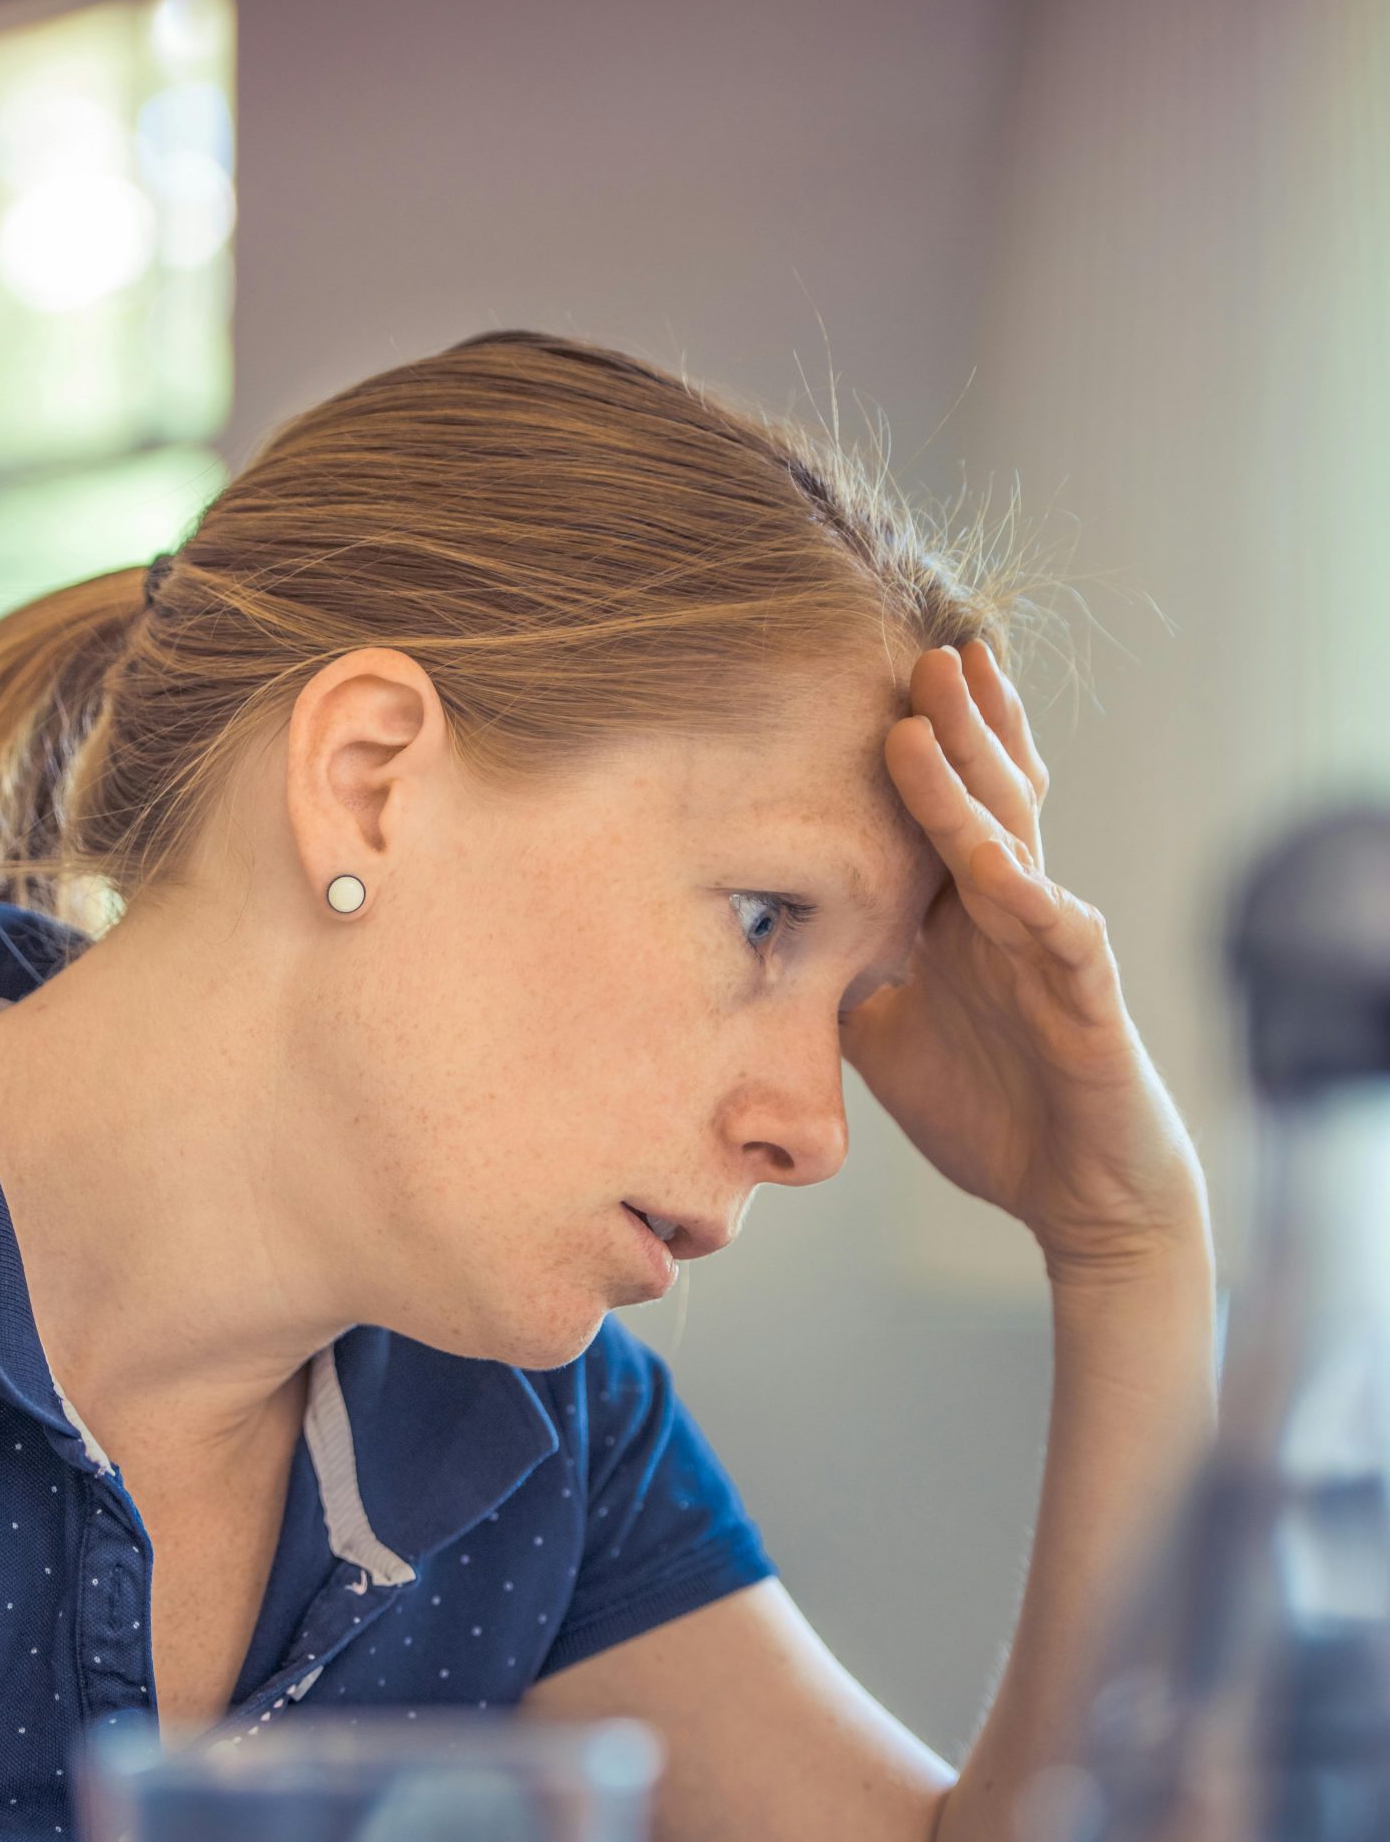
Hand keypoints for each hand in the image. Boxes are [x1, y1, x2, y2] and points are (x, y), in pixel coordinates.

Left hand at [841, 642, 1206, 1279]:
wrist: (1077, 1194)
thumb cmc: (991, 1109)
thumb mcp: (885, 1038)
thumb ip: (837, 980)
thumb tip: (753, 944)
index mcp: (965, 917)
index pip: (942, 811)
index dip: (921, 747)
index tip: (872, 678)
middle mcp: (1012, 915)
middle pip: (983, 799)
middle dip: (952, 724)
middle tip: (917, 648)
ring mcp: (1052, 950)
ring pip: (1013, 845)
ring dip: (971, 782)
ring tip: (932, 715)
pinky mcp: (1089, 1002)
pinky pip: (1061, 937)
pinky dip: (1029, 898)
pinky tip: (994, 863)